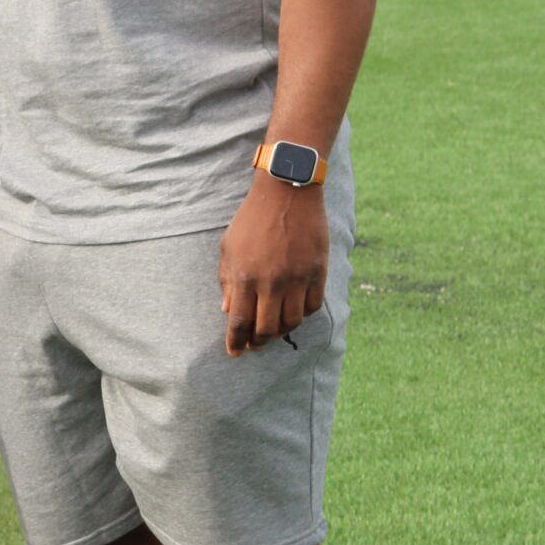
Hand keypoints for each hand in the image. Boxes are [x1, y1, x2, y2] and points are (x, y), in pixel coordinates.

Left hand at [217, 175, 327, 357]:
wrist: (287, 191)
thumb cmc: (252, 218)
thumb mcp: (229, 246)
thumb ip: (227, 280)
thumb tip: (227, 310)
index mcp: (245, 276)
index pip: (239, 323)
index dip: (236, 342)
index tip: (235, 352)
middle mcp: (271, 282)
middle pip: (266, 330)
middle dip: (259, 342)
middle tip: (256, 342)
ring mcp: (296, 279)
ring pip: (292, 322)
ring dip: (282, 329)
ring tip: (275, 326)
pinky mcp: (317, 272)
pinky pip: (312, 306)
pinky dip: (302, 313)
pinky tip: (294, 308)